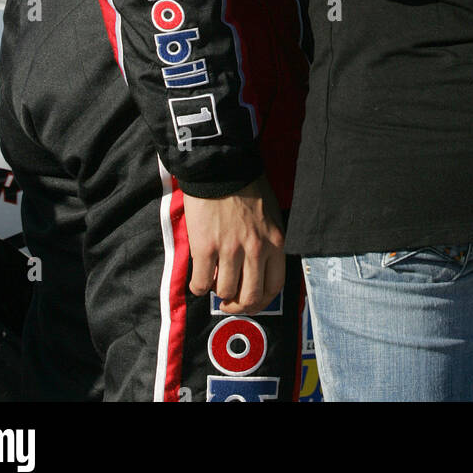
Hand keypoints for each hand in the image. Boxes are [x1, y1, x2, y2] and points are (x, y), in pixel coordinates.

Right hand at [183, 174, 285, 315]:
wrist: (219, 166)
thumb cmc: (245, 186)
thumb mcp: (268, 214)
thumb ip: (266, 241)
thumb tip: (255, 268)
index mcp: (275, 241)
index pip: (275, 286)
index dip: (261, 300)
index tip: (250, 301)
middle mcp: (256, 250)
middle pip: (251, 297)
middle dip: (238, 305)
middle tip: (228, 302)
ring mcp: (230, 250)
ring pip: (225, 292)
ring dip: (217, 292)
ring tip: (213, 281)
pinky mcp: (206, 248)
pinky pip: (201, 283)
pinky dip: (198, 287)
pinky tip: (198, 279)